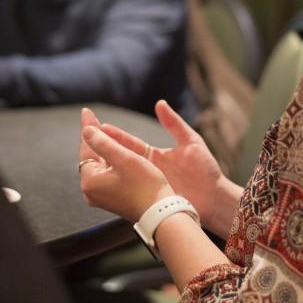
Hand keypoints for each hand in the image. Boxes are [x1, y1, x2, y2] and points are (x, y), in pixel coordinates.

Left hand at [78, 108, 173, 221]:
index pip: (87, 147)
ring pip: (100, 164)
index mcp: (90, 181)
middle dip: (94, 137)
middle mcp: (91, 191)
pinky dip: (110, 160)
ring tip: (101, 129)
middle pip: (91, 156)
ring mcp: (102, 196)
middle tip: (92, 117)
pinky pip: (107, 173)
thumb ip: (102, 142)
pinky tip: (113, 149)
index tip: (86, 111)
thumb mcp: (123, 158)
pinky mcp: (113, 198)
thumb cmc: (145, 185)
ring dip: (103, 147)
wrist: (161, 213)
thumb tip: (86, 130)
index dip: (88, 127)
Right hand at [87, 101, 230, 228]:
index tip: (99, 126)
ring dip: (107, 167)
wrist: (215, 199)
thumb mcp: (191, 142)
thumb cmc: (206, 171)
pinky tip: (104, 181)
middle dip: (105, 149)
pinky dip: (116, 184)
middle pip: (122, 157)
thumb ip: (174, 124)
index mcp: (156, 155)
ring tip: (89, 160)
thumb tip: (159, 103)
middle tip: (87, 138)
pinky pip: (130, 190)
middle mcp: (148, 169)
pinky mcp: (149, 198)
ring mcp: (147, 184)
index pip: (130, 143)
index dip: (115, 136)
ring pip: (122, 174)